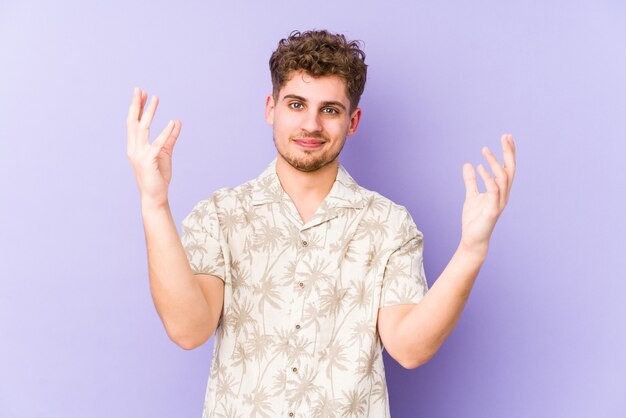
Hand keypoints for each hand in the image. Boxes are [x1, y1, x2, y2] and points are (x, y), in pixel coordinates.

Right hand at [126, 87, 181, 207]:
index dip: (137, 108)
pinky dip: (165, 133)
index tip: (141, 94)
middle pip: (134, 122)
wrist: (155, 195)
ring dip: (149, 113)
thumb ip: (170, 138)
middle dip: (136, 105)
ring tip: (155, 98)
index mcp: (134, 146)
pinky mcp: (148, 161)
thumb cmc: (158, 176)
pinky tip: (172, 122)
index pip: (133, 123)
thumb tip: (177, 122)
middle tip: (140, 89)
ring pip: (143, 129)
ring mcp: (139, 155)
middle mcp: (133, 148)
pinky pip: (157, 144)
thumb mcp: (166, 153)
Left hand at [460, 134, 516, 253]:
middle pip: (510, 169)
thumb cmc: (474, 219)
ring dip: (494, 162)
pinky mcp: (493, 210)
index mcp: (500, 190)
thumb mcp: (471, 195)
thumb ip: (471, 181)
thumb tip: (468, 164)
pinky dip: (488, 179)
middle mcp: (503, 194)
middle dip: (508, 152)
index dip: (508, 152)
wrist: (473, 238)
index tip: (506, 137)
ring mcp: (499, 202)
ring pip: (503, 178)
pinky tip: (480, 168)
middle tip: (504, 136)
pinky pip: (493, 192)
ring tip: (484, 150)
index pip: (508, 168)